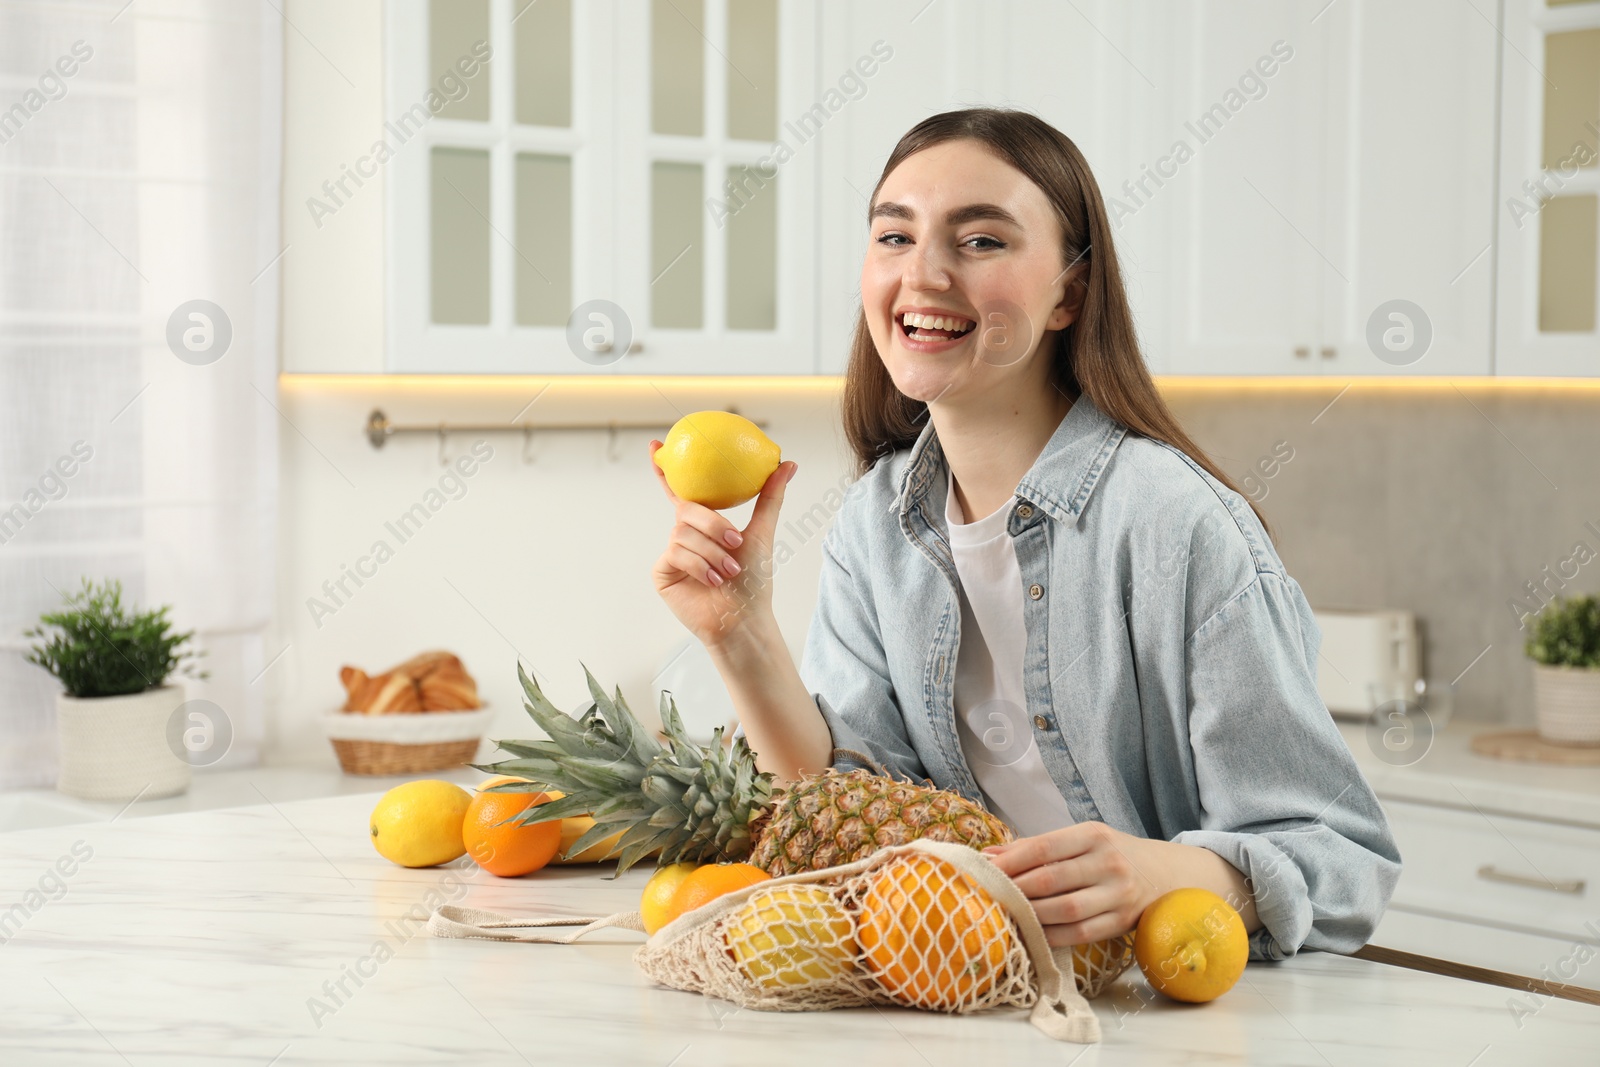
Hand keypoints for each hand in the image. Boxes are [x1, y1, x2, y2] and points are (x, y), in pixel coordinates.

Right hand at [648, 440, 796, 648]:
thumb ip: (770, 496)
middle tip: (736, 543)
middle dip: (713, 525)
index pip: (681, 491)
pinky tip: (713, 580)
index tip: (656, 444)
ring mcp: (672, 554)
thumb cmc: (754, 582)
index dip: (665, 469)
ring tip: (729, 571)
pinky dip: (700, 565)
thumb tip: (788, 463)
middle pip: (687, 509)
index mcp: (703, 524)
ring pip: (684, 533)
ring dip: (712, 552)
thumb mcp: (762, 533)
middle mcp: (685, 536)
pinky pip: (676, 553)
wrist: (744, 619)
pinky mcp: (662, 572)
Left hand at [983, 822, 1164, 946]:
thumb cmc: (1114, 854)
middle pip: (1051, 879)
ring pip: (1065, 909)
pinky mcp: (1123, 922)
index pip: (1044, 847)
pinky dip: (1052, 935)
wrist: (1168, 875)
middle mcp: (1108, 863)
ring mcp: (1118, 894)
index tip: (986, 869)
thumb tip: (989, 854)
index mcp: (1094, 835)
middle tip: (991, 895)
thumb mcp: (1083, 839)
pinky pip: (1080, 934)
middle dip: (1016, 889)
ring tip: (1008, 914)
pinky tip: (1033, 933)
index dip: (1011, 860)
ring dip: (1031, 914)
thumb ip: (1038, 846)